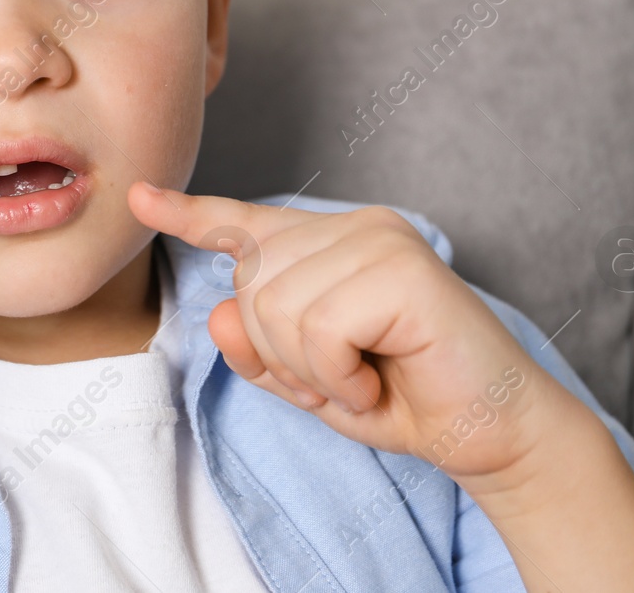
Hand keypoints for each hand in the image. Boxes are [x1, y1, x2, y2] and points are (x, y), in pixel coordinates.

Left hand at [128, 181, 572, 480]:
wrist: (494, 434)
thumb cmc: (406, 401)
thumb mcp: (311, 382)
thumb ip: (259, 350)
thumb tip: (221, 313)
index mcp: (332, 244)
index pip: (246, 226)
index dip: (189, 215)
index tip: (139, 198)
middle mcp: (355, 227)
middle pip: (250, 285)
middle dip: (282, 355)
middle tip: (343, 379)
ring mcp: (381, 239)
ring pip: (278, 308)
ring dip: (313, 370)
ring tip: (364, 380)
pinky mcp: (403, 269)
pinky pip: (320, 327)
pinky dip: (339, 375)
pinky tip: (377, 383)